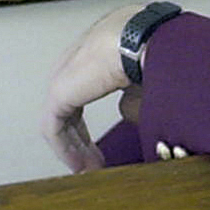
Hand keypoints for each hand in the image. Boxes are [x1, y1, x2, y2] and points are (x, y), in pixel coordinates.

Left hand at [43, 3, 142, 172]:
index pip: (85, 88)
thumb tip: (125, 111)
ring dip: (74, 147)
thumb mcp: (147, 79)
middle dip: (81, 138)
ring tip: (87, 170)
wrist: (146, 39)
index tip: (104, 143)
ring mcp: (65, 73)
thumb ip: (134, 97)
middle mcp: (77, 58)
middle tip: (93, 162)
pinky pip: (54, 127)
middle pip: (70, 105)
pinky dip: (65, 148)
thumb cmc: (155, 48)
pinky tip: (79, 166)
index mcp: (98, 49)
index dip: (93, 120)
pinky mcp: (58, 90)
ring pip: (61, 117)